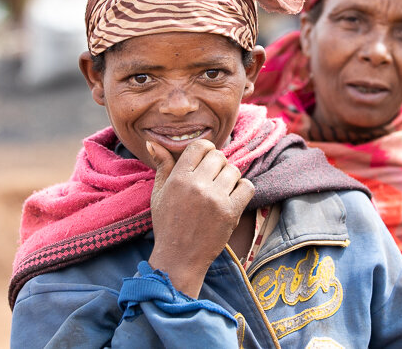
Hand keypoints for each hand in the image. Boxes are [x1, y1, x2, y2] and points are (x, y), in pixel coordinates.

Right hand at [146, 139, 253, 297]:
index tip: (204, 161)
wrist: (179, 259)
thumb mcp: (158, 194)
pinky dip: (242, 190)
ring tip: (220, 191)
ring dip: (230, 178)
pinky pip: (247, 187)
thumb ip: (162, 166)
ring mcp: (215, 199)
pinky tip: (232, 198)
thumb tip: (154, 142)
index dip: (205, 150)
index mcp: (178, 179)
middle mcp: (197, 186)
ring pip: (234, 170)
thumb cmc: (167, 225)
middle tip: (211, 180)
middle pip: (219, 156)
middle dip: (217, 165)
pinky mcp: (231, 212)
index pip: (200, 146)